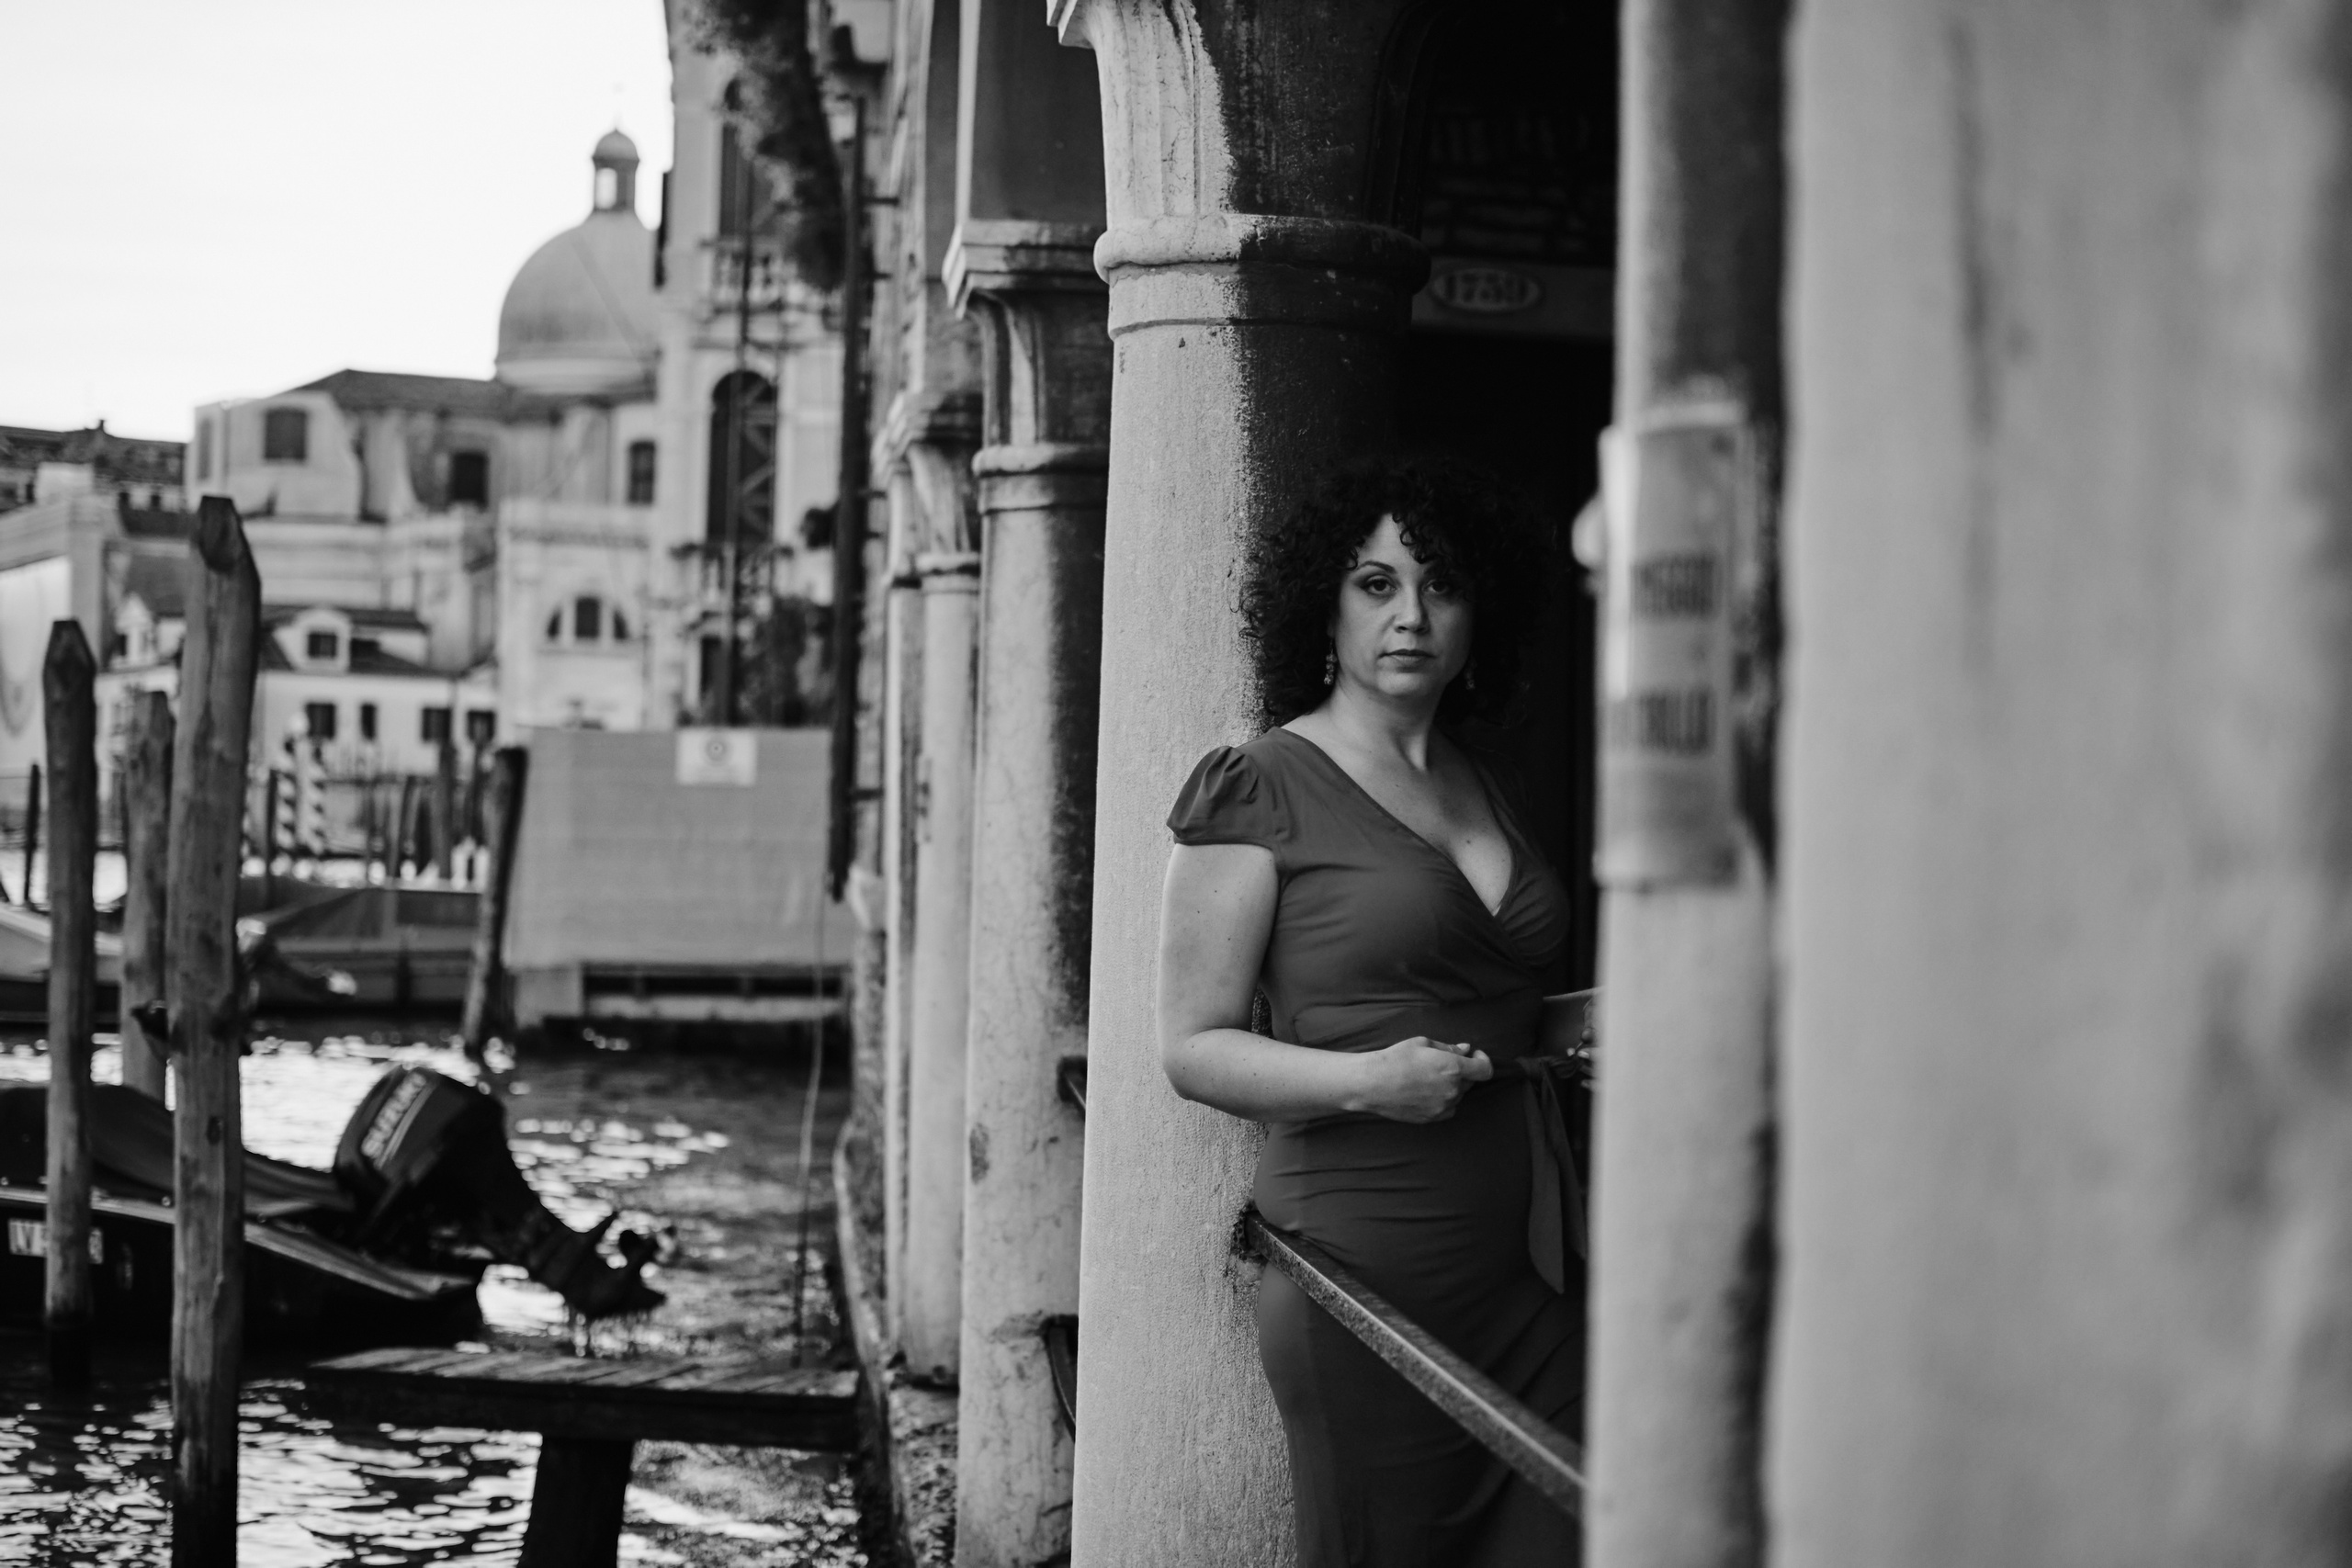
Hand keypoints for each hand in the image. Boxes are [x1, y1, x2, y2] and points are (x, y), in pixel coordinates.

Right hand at [1357, 1036, 1492, 1122]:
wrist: (1372, 1083)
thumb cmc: (1396, 1058)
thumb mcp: (1423, 1044)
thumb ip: (1449, 1048)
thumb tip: (1466, 1050)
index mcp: (1453, 1068)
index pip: (1485, 1070)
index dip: (1483, 1061)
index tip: (1475, 1056)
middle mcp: (1452, 1090)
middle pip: (1470, 1082)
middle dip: (1462, 1072)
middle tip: (1442, 1064)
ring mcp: (1443, 1106)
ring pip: (1457, 1096)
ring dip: (1451, 1086)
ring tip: (1428, 1077)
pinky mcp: (1432, 1118)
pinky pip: (1447, 1108)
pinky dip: (1443, 1100)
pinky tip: (1426, 1091)